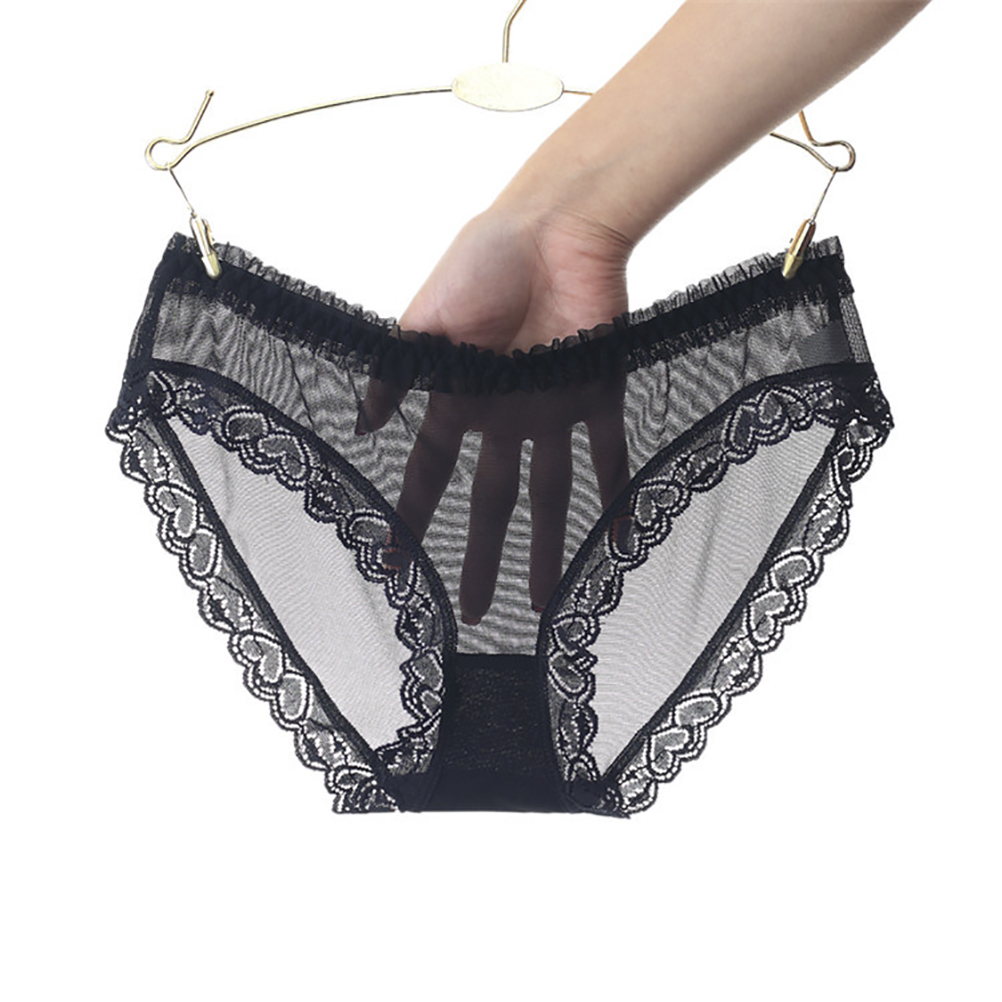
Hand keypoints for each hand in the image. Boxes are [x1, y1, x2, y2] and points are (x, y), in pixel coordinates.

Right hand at [356, 204, 632, 623]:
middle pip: (492, 503)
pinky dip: (618, 498)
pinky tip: (617, 545)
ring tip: (546, 602)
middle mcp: (504, 417)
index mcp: (459, 399)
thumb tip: (360, 422)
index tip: (395, 565)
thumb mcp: (423, 319)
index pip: (430, 474)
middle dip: (482, 555)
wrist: (557, 227)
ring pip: (552, 495)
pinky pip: (612, 457)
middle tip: (477, 610)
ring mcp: (553, 412)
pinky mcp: (599, 396)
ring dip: (550, 548)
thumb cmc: (482, 262)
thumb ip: (395, 372)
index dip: (411, 518)